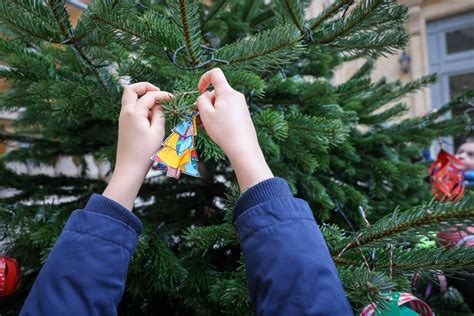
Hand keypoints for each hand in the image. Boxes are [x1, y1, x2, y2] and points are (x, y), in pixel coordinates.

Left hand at [103, 82, 170, 209]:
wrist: (129, 168)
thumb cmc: (145, 152)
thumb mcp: (157, 132)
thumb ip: (159, 115)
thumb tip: (159, 105)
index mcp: (134, 112)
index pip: (149, 96)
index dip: (162, 95)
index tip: (173, 98)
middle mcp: (126, 112)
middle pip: (131, 89)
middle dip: (145, 87)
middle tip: (158, 92)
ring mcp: (123, 118)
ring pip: (129, 97)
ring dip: (142, 96)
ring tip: (157, 104)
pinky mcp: (124, 124)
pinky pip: (130, 107)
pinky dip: (140, 105)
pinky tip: (151, 114)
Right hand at [197, 68, 272, 190]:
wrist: (243, 147)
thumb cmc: (223, 130)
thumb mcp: (206, 113)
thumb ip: (201, 100)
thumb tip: (205, 95)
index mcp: (227, 92)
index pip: (215, 73)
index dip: (204, 78)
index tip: (199, 91)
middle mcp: (236, 95)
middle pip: (217, 91)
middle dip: (207, 101)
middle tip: (202, 117)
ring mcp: (241, 105)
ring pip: (222, 102)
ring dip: (213, 111)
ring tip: (209, 126)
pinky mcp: (243, 114)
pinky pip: (228, 110)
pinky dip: (220, 116)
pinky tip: (218, 129)